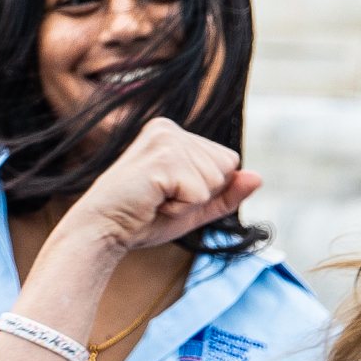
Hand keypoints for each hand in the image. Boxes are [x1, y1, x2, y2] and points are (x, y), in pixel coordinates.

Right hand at [59, 117, 261, 260]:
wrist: (101, 231)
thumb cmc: (141, 219)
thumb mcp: (192, 208)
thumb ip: (226, 194)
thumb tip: (259, 177)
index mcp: (174, 133)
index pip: (227, 160)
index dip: (205, 189)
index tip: (168, 193)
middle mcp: (169, 129)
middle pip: (226, 167)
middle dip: (200, 194)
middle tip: (160, 199)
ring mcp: (166, 140)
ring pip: (216, 179)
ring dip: (189, 202)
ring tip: (155, 200)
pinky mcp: (163, 158)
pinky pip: (201, 192)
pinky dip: (180, 208)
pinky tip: (152, 202)